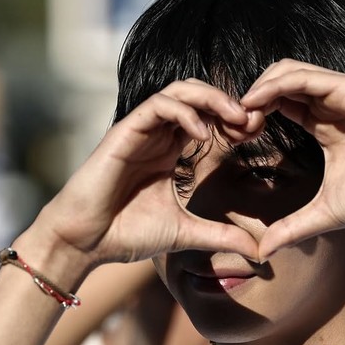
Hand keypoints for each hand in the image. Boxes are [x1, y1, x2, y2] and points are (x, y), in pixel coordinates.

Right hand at [36, 80, 264, 264]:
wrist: (86, 242)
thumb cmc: (126, 234)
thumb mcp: (186, 233)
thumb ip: (221, 236)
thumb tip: (259, 251)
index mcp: (169, 152)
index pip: (207, 119)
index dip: (233, 120)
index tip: (257, 133)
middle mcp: (156, 136)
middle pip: (196, 97)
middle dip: (228, 103)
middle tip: (253, 120)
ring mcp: (140, 131)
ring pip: (178, 92)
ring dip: (210, 98)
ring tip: (235, 117)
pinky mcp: (124, 133)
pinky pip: (156, 106)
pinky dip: (183, 112)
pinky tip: (202, 133)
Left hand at [241, 61, 344, 257]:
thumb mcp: (324, 213)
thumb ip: (292, 228)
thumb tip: (262, 252)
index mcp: (324, 124)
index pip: (279, 105)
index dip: (253, 116)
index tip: (232, 139)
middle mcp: (330, 104)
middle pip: (278, 83)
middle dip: (249, 100)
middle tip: (229, 126)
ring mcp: (341, 94)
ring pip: (287, 72)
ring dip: (258, 89)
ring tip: (238, 114)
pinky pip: (305, 77)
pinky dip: (276, 86)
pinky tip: (256, 103)